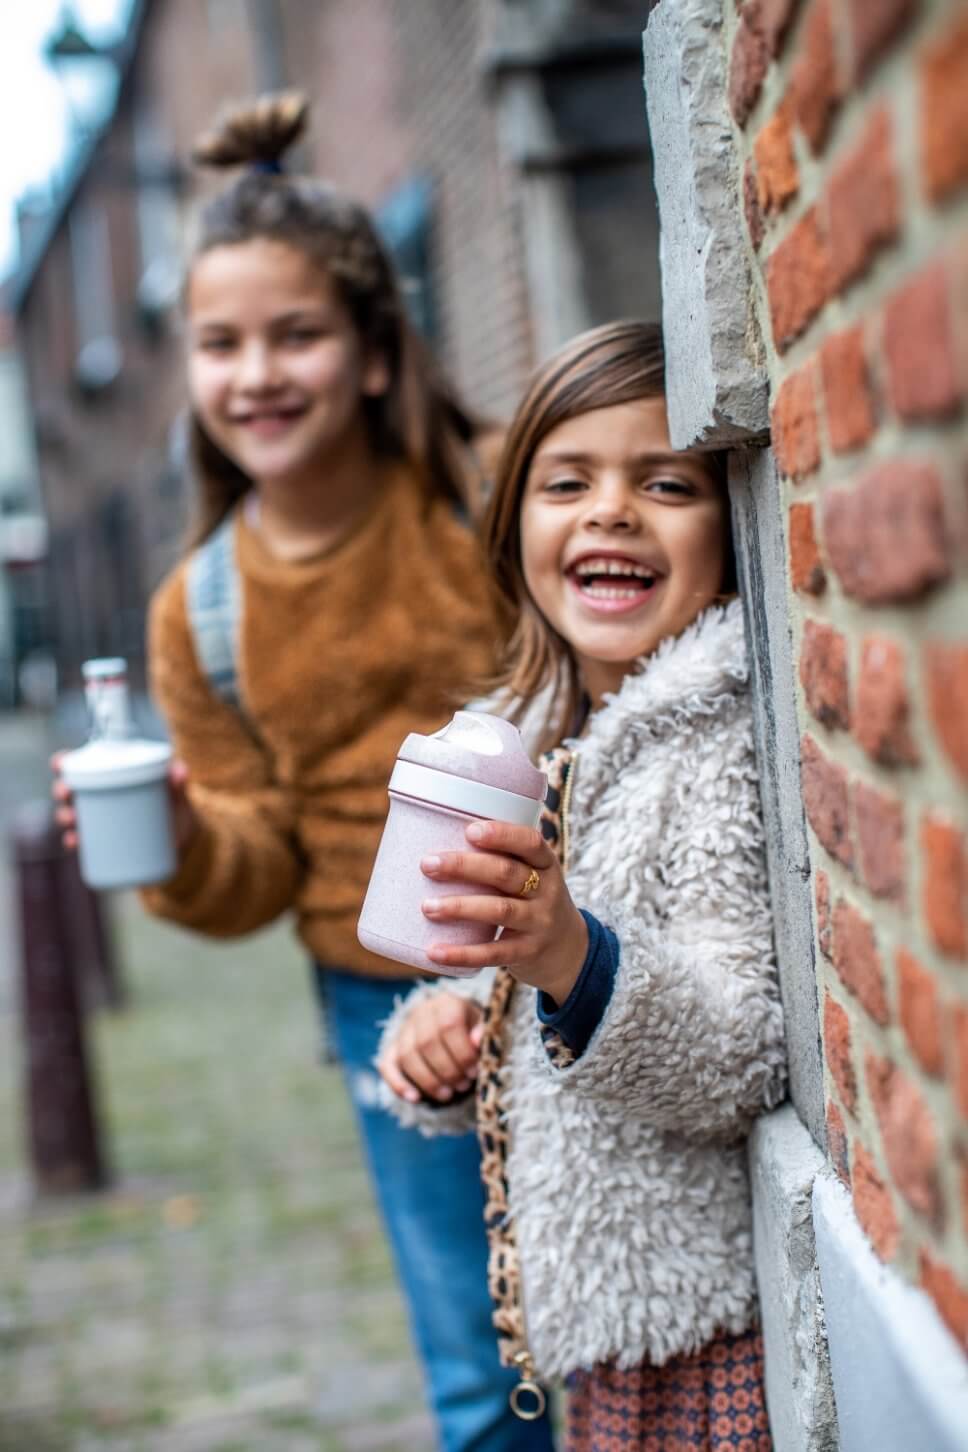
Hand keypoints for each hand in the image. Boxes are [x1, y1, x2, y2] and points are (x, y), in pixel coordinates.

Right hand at [50, 754, 198, 855]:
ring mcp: (97, 821)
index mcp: (110, 777)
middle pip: (69, 790)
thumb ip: (178, 782)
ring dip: (65, 816)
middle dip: (61, 790)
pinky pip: (81, 842)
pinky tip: (74, 842)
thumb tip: (179, 771)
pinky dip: (73, 842)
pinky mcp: (101, 842)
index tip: (60, 762)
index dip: (64, 762)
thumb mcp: (176, 794)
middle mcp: (97, 797)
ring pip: (70, 815)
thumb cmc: (173, 808)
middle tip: (67, 793)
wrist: (180, 840)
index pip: (80, 765)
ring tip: (73, 820)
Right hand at [379, 992, 484, 1104]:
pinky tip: (414, 1099)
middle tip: (463, 1085)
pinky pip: (387, 1066)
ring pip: (408, 1056)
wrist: (451, 1026)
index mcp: (447, 1002)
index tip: (474, 1071)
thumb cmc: (471, 1030)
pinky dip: (398, 1084)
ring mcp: (404, 1030)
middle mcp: (422, 1012)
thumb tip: (477, 1041)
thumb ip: (483, 1033)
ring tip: (448, 1094)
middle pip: (427, 1043)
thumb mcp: (482, 1027)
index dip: (462, 1052)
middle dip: (447, 1070)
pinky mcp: (392, 1048)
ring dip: (428, 1081)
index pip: (449, 1025)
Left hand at [421, 820, 588, 1004]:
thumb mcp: (535, 878)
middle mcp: (547, 892)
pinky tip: (435, 951)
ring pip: (499, 910)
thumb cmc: (535, 903)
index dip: (502, 835)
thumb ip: (503, 863)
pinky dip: (462, 953)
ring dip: (460, 906)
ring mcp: (539, 923)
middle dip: (464, 866)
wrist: (570, 952)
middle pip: (506, 873)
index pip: (530, 842)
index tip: (470, 830)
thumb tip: (440, 845)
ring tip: (428, 906)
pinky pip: (493, 953)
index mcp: (547, 865)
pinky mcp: (528, 952)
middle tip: (428, 864)